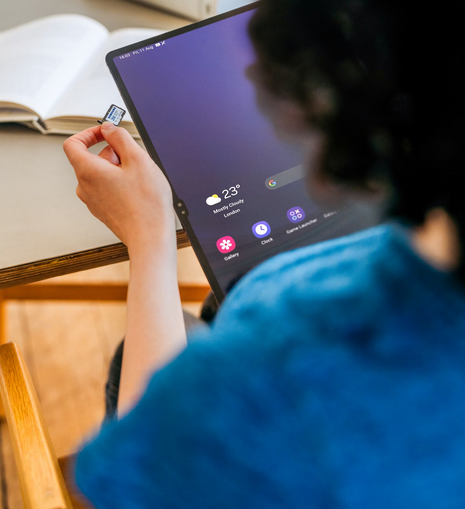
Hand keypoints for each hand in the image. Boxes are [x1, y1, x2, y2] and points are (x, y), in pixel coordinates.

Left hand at [63, 123, 175, 253]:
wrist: (150, 237)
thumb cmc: (146, 204)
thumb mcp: (138, 159)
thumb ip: (120, 137)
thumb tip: (110, 128)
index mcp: (87, 171)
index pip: (73, 143)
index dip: (89, 133)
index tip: (105, 132)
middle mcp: (85, 187)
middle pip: (92, 159)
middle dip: (113, 153)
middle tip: (135, 158)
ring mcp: (94, 201)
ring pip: (102, 175)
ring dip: (119, 170)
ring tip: (140, 178)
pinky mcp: (104, 211)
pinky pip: (107, 189)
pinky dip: (121, 184)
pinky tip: (139, 191)